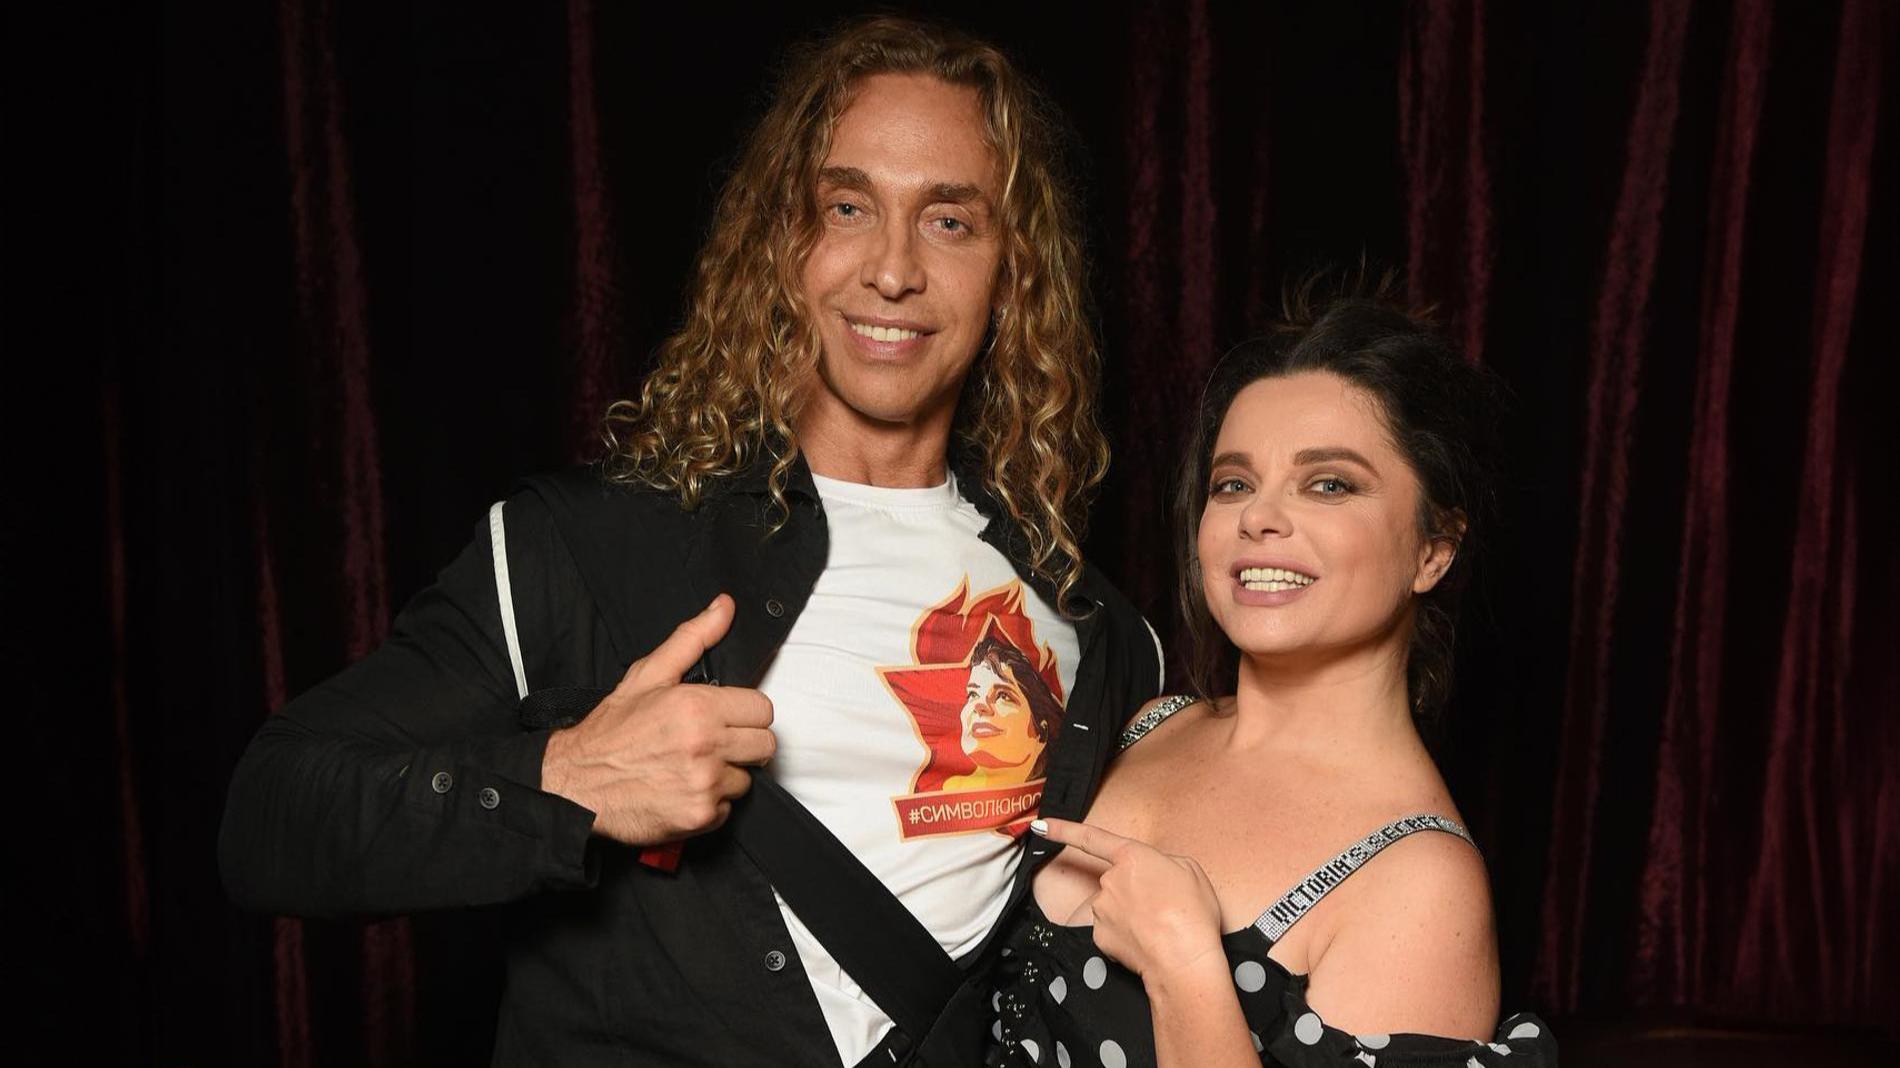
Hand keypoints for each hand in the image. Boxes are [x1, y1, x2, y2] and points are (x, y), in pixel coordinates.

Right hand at [540, 594, 774, 845]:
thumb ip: (693, 639)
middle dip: (742, 744)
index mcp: (699, 707)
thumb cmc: (610, 732)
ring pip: (746, 780)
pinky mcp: (699, 817)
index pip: (763, 710)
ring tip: (689, 768)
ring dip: (725, 776)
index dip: (744, 713)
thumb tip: (724, 607)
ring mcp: (705, 784)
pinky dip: (708, 805)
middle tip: (710, 744)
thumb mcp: (648, 675)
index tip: (725, 718)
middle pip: (764, 746)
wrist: (575, 785)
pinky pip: (726, 810)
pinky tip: (681, 791)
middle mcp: (706, 745)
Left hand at [1035, 818, 1227, 987]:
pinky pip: (1111, 930)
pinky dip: (1127, 936)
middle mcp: (1109, 880)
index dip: (1063, 829)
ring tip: (1159, 927)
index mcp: (1132, 857)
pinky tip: (1146, 942)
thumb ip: (1162, 863)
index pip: (1091, 838)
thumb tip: (1149, 873)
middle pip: (1117, 882)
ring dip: (1131, 915)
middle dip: (1135, 893)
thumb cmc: (1192, 913)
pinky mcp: (1099, 936)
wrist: (1184, 959)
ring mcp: (1101, 909)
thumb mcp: (1189, 871)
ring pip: (1113, 907)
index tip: (1040, 825)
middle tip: (1163, 908)